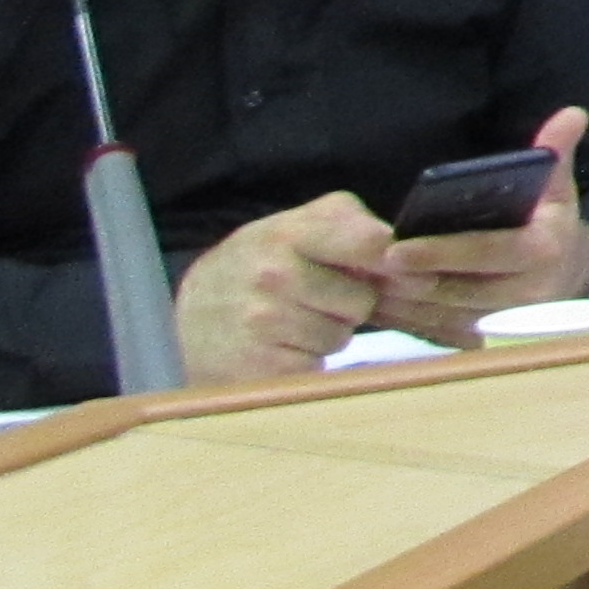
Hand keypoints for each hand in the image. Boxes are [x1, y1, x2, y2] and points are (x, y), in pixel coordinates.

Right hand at [175, 193, 391, 382]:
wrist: (191, 314)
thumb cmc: (260, 264)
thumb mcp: (295, 226)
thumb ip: (350, 223)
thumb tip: (397, 246)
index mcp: (289, 234)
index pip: (370, 243)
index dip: (389, 260)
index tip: (387, 266)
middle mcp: (274, 276)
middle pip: (362, 300)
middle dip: (349, 302)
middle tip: (320, 298)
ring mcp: (263, 322)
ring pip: (341, 337)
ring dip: (328, 333)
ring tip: (297, 320)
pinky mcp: (260, 365)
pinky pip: (318, 364)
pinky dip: (307, 359)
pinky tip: (282, 345)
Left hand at [373, 107, 588, 346]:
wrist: (569, 276)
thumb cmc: (549, 224)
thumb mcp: (557, 189)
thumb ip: (555, 153)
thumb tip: (572, 114)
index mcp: (542, 250)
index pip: (486, 251)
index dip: (440, 252)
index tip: (396, 249)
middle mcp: (528, 293)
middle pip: (457, 288)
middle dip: (410, 279)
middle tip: (366, 266)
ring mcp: (506, 320)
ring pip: (442, 314)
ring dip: (402, 302)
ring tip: (362, 283)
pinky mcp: (486, 337)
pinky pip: (440, 332)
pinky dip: (408, 319)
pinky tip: (378, 302)